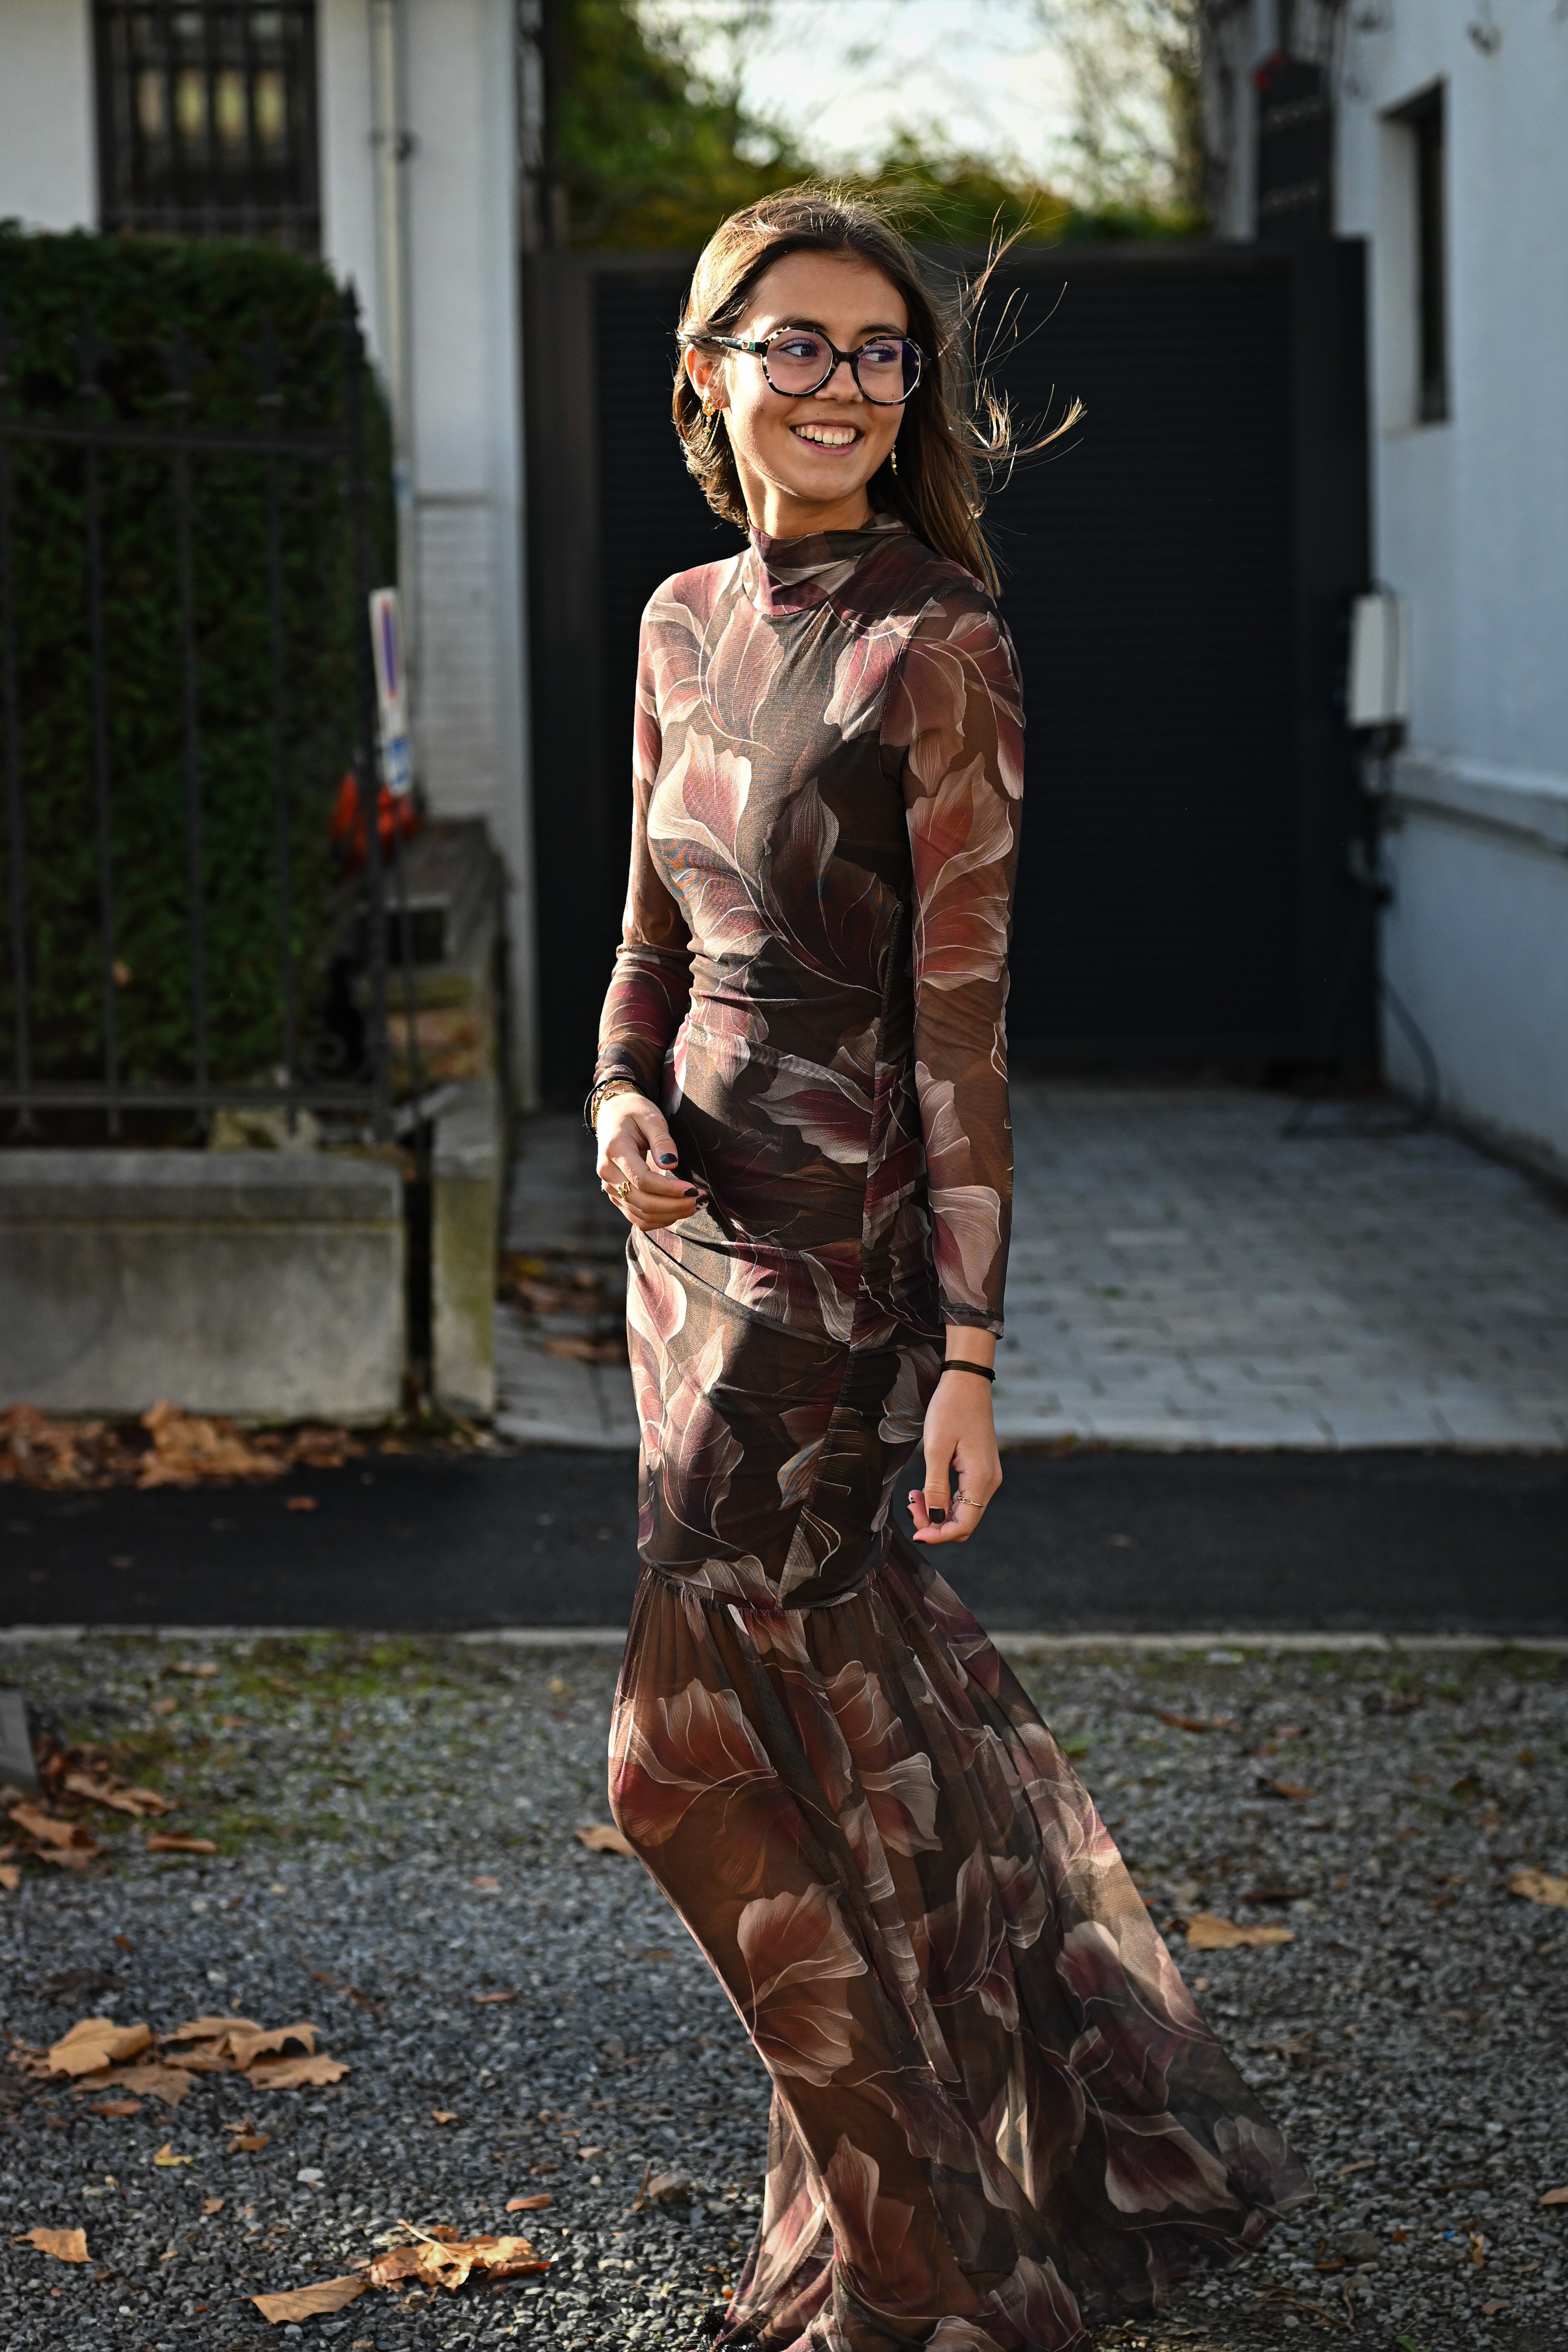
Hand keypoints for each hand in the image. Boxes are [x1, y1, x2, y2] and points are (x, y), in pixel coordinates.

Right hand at [595, 1092, 704, 1231]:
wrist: (612, 1115)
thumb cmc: (634, 1112)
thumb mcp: (651, 1117)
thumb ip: (662, 1140)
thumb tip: (671, 1164)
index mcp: (615, 1150)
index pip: (643, 1180)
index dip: (669, 1189)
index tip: (693, 1189)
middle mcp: (608, 1172)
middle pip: (642, 1202)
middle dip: (674, 1206)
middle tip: (699, 1200)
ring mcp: (610, 1187)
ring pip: (640, 1214)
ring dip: (669, 1215)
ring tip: (693, 1206)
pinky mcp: (616, 1195)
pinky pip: (637, 1217)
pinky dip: (659, 1219)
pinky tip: (677, 1211)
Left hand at [910, 1356, 1000, 1544]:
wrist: (966, 1383)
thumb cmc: (950, 1410)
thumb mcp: (936, 1448)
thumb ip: (936, 1487)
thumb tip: (935, 1520)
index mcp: (981, 1478)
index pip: (963, 1525)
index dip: (938, 1535)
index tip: (915, 1535)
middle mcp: (990, 1482)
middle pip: (964, 1523)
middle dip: (935, 1524)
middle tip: (911, 1506)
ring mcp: (987, 1477)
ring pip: (963, 1511)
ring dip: (937, 1512)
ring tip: (914, 1496)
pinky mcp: (981, 1471)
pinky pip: (963, 1497)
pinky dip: (944, 1500)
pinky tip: (925, 1490)